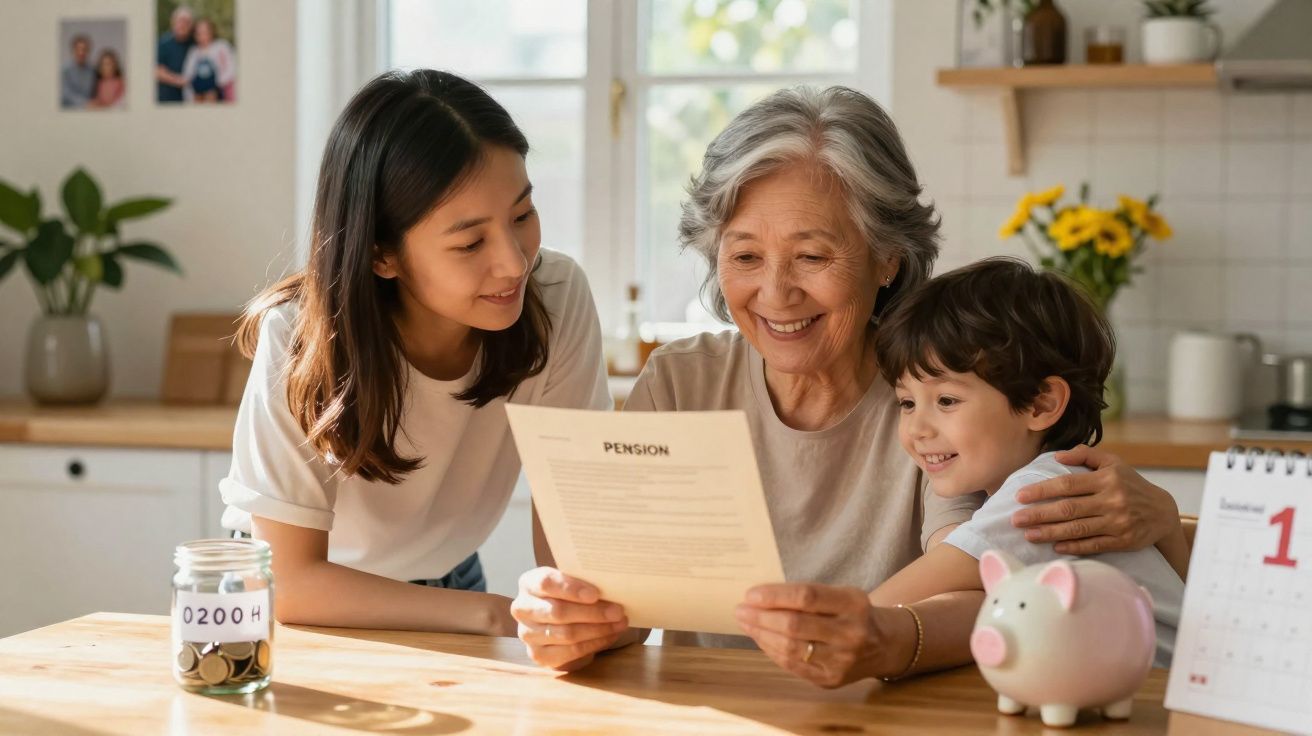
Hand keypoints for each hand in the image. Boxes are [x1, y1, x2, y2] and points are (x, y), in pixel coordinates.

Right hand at [510, 567, 628, 670]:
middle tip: (618, 611)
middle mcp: (522, 608)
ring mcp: (527, 634)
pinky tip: (609, 636)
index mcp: (528, 583)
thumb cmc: (570, 595)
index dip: (571, 588)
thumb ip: (584, 581)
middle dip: (592, 612)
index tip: (595, 594)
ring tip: (619, 623)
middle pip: (558, 611)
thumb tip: (612, 586)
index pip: (546, 583)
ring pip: (566, 634)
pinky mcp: (538, 655)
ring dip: (598, 629)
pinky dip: (594, 643)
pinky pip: (570, 651)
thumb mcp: (572, 583)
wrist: (561, 619)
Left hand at [735, 583, 890, 687]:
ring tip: (746, 623)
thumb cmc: (851, 613)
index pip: (807, 597)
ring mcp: (842, 660)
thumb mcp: (840, 594)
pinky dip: (772, 650)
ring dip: (761, 635)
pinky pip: (793, 665)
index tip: (751, 594)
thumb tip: (760, 597)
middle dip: (762, 617)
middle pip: (795, 625)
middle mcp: (851, 633)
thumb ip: (807, 595)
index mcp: (853, 603)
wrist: (883, 645)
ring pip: (791, 648)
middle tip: (741, 609)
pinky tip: (760, 638)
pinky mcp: (831, 679)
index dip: (775, 595)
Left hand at [1011, 444, 1180, 554]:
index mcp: (1106, 479)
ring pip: (1077, 529)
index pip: (1067, 484)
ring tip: (1028, 535)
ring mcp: (1117, 522)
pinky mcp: (1122, 541)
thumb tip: (1057, 456)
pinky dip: (1073, 546)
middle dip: (1039, 514)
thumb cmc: (1131, 484)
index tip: (1020, 496)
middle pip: (1068, 508)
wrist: (1163, 512)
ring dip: (1049, 532)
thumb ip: (1085, 454)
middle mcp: (1112, 500)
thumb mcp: (1113, 462)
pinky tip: (1055, 546)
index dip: (1042, 490)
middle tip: (1015, 519)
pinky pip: (1093, 545)